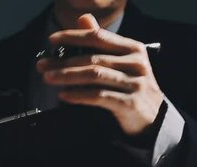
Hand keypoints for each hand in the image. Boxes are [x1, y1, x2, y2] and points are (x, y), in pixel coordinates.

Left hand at [37, 14, 163, 134]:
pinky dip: (78, 95)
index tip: (52, 40)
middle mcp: (136, 63)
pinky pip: (98, 96)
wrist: (153, 117)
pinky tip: (63, 95)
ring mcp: (134, 84)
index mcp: (133, 49)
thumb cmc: (132, 87)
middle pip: (92, 58)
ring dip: (66, 77)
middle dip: (63, 61)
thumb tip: (83, 18)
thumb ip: (102, 41)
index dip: (73, 36)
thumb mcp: (121, 61)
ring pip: (94, 76)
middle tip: (42, 65)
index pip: (99, 37)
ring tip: (48, 78)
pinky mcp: (129, 103)